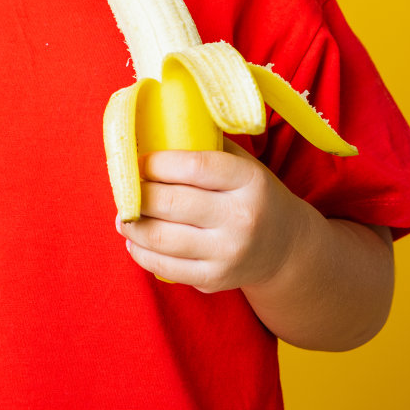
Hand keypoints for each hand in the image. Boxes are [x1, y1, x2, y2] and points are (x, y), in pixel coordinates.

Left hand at [118, 137, 311, 293]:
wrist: (287, 248)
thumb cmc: (251, 196)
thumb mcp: (243, 165)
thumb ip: (205, 146)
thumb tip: (153, 130)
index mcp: (249, 181)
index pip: (193, 166)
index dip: (157, 163)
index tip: (138, 162)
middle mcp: (242, 217)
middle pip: (171, 202)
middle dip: (136, 195)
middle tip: (124, 189)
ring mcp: (229, 252)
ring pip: (161, 237)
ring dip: (131, 225)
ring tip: (123, 216)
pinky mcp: (216, 279)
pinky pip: (166, 267)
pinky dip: (141, 252)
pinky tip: (134, 241)